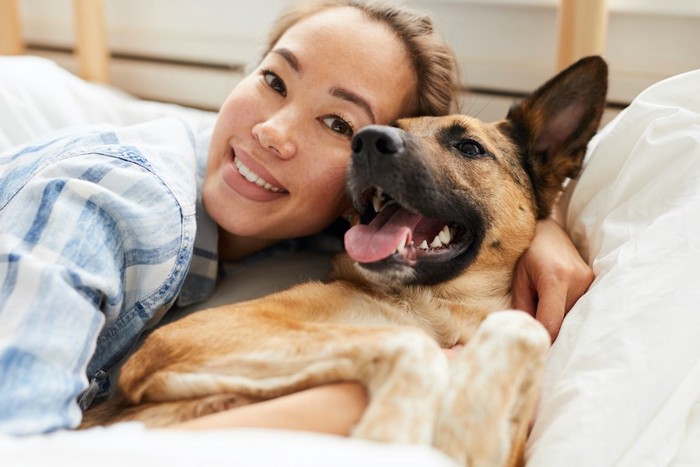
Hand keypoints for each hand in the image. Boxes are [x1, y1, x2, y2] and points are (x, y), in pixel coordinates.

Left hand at [512, 218, 592, 340]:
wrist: (547, 230)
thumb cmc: (527, 254)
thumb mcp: (519, 281)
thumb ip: (524, 309)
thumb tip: (530, 335)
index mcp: (556, 278)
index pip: (552, 322)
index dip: (542, 338)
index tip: (533, 343)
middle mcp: (578, 280)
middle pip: (563, 322)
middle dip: (548, 328)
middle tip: (535, 329)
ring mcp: (589, 280)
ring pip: (572, 316)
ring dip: (558, 318)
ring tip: (544, 306)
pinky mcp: (592, 282)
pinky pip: (579, 307)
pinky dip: (566, 311)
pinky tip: (556, 304)